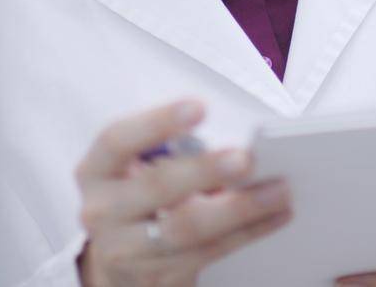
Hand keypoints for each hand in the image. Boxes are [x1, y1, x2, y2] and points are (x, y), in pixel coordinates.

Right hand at [74, 99, 291, 286]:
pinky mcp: (155, 279)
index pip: (118, 140)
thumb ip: (174, 150)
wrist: (118, 257)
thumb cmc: (140, 193)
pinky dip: (246, 233)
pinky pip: (206, 254)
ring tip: (279, 191)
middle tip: (247, 159)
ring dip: (240, 209)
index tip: (200, 107)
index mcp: (96, 170)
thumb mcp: (138, 165)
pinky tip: (274, 216)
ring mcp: (124, 251)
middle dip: (205, 171)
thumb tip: (236, 143)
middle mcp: (102, 211)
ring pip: (186, 230)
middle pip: (156, 188)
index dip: (158, 122)